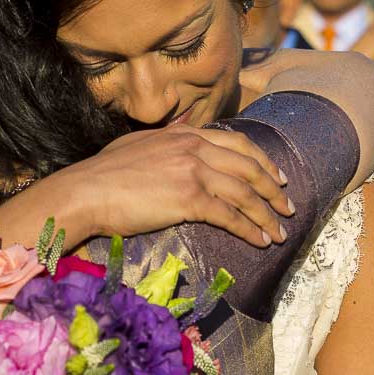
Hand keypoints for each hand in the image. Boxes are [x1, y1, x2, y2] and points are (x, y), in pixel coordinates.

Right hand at [59, 124, 293, 247]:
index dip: (262, 160)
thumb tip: (176, 140)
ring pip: (245, 193)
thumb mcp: (138, 145)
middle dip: (274, 189)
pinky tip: (261, 241)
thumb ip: (164, 143)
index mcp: (184, 134)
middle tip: (288, 206)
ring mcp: (193, 171)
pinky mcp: (189, 198)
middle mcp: (193, 147)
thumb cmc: (102, 174)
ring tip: (280, 231)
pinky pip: (231, 216)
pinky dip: (251, 229)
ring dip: (267, 214)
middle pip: (249, 167)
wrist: (85, 191)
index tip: (277, 176)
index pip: (237, 143)